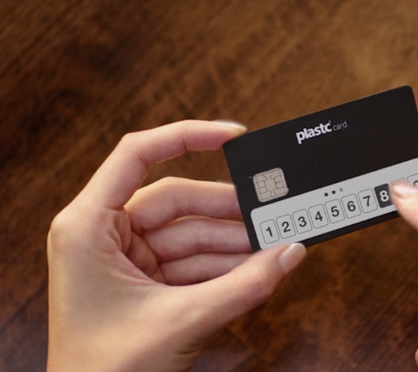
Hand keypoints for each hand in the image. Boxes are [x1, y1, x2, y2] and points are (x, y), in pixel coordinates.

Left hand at [47, 120, 305, 371]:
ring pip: (191, 235)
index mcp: (88, 226)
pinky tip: (254, 270)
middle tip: (270, 217)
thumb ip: (243, 287)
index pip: (138, 155)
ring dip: (233, 245)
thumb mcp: (179, 322)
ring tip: (271, 249)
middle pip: (178, 200)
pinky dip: (224, 267)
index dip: (188, 136)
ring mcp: (127, 259)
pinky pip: (193, 262)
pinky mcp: (146, 282)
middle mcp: (104, 234)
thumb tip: (288, 254)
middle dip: (228, 213)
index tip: (232, 136)